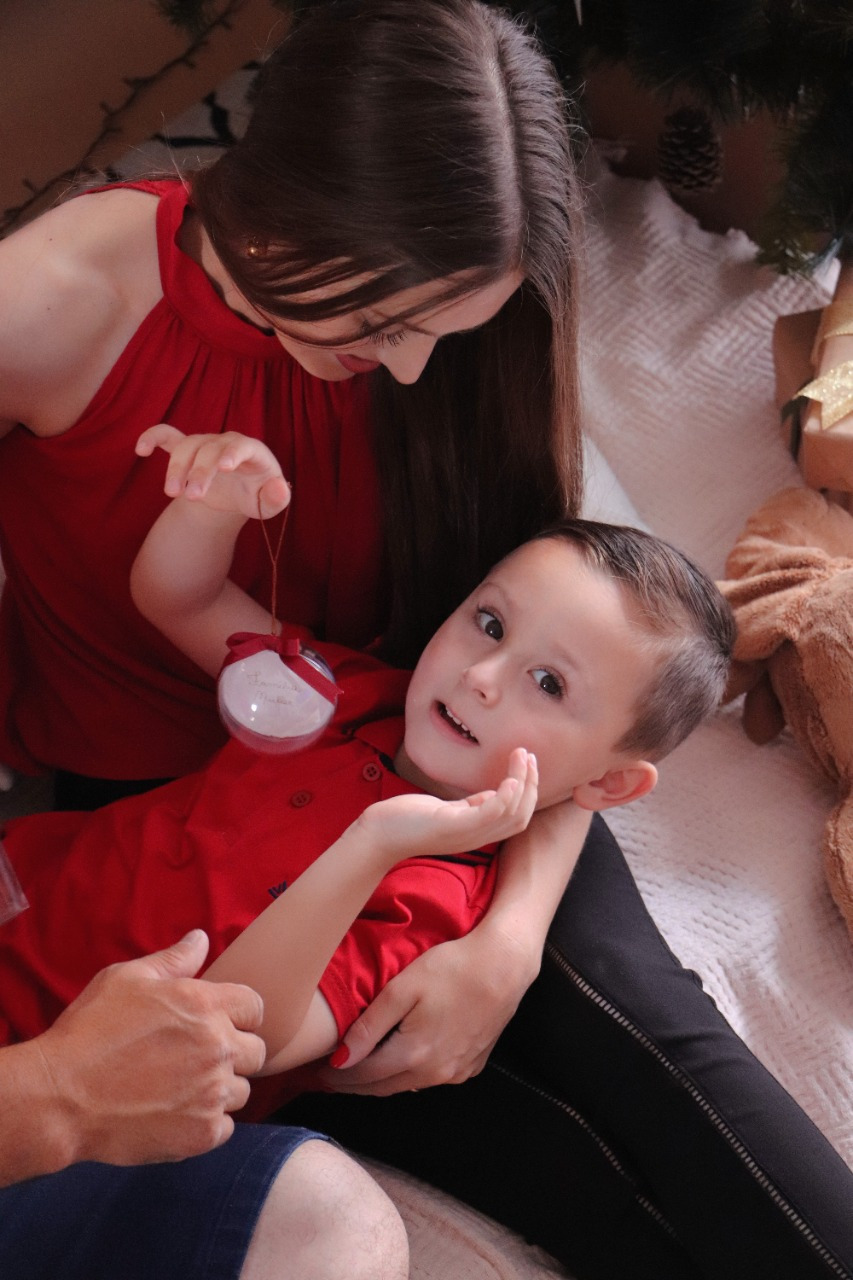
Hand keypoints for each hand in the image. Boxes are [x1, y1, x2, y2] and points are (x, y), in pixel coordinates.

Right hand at [34, 930, 265, 1164]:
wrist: (59, 1098)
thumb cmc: (89, 1032)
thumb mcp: (126, 979)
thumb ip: (173, 960)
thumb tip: (201, 938)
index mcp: (205, 1005)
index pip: (255, 1007)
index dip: (238, 1015)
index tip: (216, 1025)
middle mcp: (217, 1047)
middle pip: (256, 1052)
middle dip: (233, 1054)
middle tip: (196, 1060)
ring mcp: (212, 1093)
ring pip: (241, 1091)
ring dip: (219, 1090)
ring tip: (180, 1089)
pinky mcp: (201, 1134)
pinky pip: (225, 1127)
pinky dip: (206, 1124)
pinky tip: (175, 1115)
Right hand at [136, 425, 289, 519]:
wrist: (236, 494)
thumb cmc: (256, 496)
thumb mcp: (269, 503)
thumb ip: (277, 498)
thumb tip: (280, 489)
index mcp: (252, 452)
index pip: (243, 445)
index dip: (234, 453)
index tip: (225, 467)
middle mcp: (227, 442)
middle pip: (209, 449)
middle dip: (200, 472)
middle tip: (193, 496)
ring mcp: (205, 444)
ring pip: (187, 447)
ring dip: (177, 468)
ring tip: (172, 493)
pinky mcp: (187, 450)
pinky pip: (166, 436)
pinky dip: (152, 437)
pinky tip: (141, 450)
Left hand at [317, 917, 537, 1094]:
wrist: (505, 965)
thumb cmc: (453, 968)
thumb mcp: (403, 989)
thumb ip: (370, 1026)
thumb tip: (341, 1059)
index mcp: (415, 1055)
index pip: (364, 1076)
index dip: (336, 1076)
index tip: (315, 1073)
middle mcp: (436, 1074)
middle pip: (383, 1087)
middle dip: (353, 1085)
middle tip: (327, 1079)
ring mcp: (457, 1073)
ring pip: (407, 1085)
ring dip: (380, 1081)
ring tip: (356, 1070)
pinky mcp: (472, 1065)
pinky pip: (431, 1078)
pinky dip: (408, 1075)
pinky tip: (398, 1062)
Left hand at [357, 747, 537, 865]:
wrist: (378, 835)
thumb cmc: (409, 820)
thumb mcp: (448, 811)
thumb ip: (472, 806)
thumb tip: (493, 795)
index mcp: (477, 832)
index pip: (517, 817)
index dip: (529, 791)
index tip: (527, 764)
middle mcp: (476, 837)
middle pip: (521, 817)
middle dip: (531, 785)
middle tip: (528, 756)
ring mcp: (465, 833)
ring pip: (512, 814)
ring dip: (522, 783)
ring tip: (521, 757)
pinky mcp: (452, 826)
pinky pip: (491, 814)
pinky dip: (506, 796)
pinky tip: (508, 779)